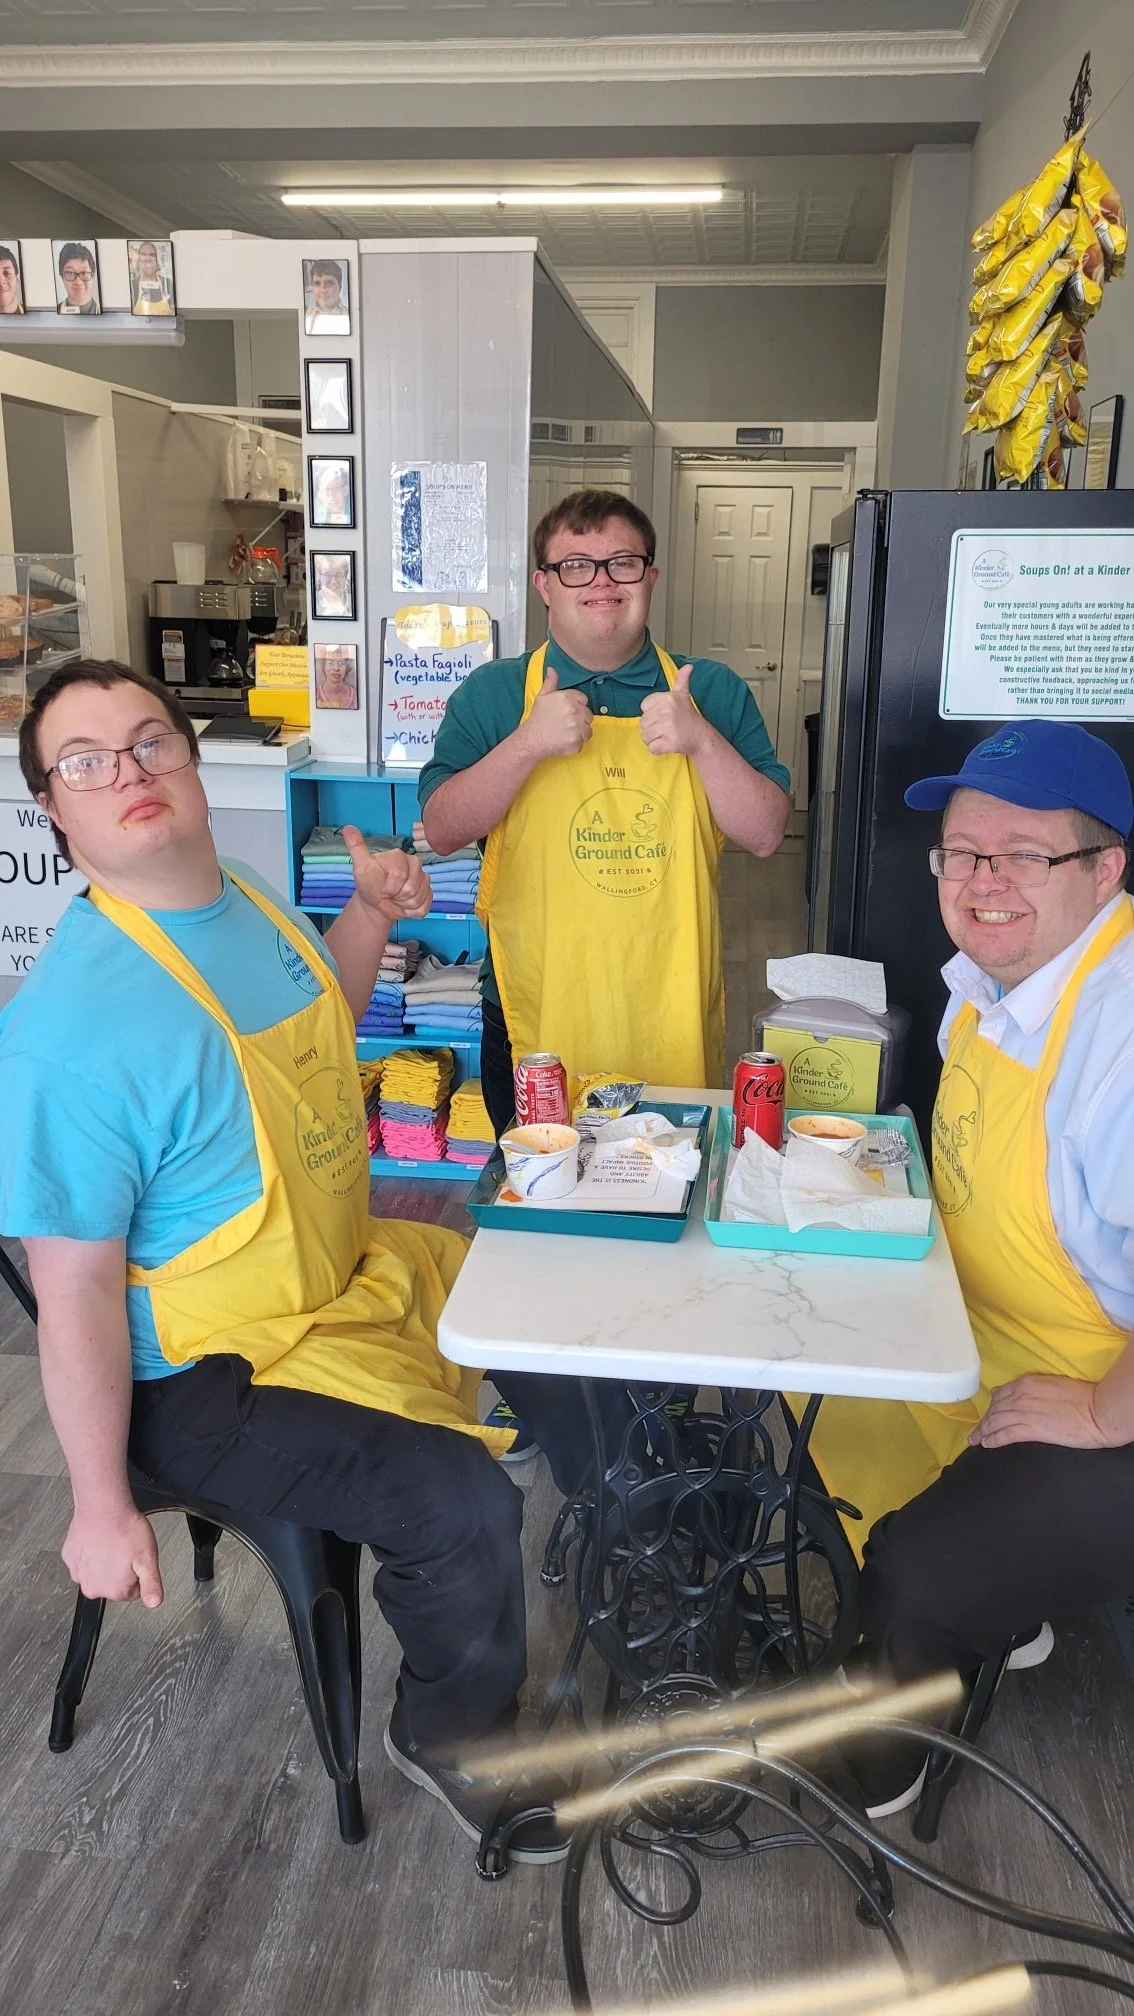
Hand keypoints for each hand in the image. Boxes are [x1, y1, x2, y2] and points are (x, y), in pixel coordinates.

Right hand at [62, 1506, 163, 1605]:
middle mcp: (93, 1587)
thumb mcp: (149, 1558)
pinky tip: (98, 1541)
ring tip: (112, 1544)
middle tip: (124, 1550)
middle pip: (113, 1584)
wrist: (103, 1508)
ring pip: (97, 1573)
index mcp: (115, 1590)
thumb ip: (152, 1584)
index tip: (136, 1559)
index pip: (132, 1592)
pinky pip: (83, 1560)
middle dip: (120, 1570)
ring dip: (104, 1562)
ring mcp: (78, 1573)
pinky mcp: (69, 1558)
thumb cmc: (125, 1529)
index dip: (137, 1574)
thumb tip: (154, 1603)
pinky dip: (89, 1553)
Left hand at [342, 826, 431, 922]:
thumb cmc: (369, 883)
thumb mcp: (360, 866)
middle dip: (397, 897)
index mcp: (400, 856)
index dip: (389, 888)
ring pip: (417, 899)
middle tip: (388, 894)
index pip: (399, 875)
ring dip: (403, 905)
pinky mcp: (429, 893)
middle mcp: (415, 864)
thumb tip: (348, 828)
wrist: (376, 901)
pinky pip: (423, 908)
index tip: (381, 889)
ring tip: (395, 899)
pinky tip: (403, 905)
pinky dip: (411, 912)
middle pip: (411, 888)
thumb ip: (356, 846)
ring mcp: (424, 879)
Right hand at [519, 667, 592, 760]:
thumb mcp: (542, 697)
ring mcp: (577, 727)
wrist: (530, 740)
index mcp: (567, 697)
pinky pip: (584, 741)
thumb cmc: (537, 718)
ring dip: (580, 732)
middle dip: (580, 719)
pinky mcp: (576, 741)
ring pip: (588, 729)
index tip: (568, 712)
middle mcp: (574, 710)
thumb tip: (552, 669)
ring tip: (566, 732)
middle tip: (567, 723)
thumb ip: (550, 682)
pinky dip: (577, 743)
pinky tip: (566, 740)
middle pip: (588, 715)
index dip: (576, 706)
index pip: (583, 699)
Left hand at [639, 663, 705, 758]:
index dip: (652, 713)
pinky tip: (667, 744)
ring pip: (645, 736)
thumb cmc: (688, 716)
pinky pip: (652, 748)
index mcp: (667, 698)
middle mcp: (666, 710)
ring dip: (653, 739)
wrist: (702, 736)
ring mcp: (667, 727)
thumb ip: (682, 680)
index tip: (664, 715)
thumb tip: (689, 666)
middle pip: (643, 722)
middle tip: (666, 728)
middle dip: (652, 727)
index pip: (644, 707)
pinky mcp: (668, 743)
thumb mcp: (684, 695)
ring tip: (666, 735)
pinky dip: (657, 749)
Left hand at [968, 1373, 1109, 1451]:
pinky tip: (987, 1444)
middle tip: (976, 1432)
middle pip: (994, 1409)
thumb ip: (1031, 1389)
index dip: (990, 1407)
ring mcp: (1025, 1412)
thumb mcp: (1052, 1384)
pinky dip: (994, 1439)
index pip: (999, 1395)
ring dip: (982, 1432)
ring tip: (975, 1441)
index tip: (986, 1415)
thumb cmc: (1081, 1398)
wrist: (1098, 1411)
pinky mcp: (1032, 1429)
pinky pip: (1006, 1434)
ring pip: (995, 1422)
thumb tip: (1014, 1394)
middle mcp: (1021, 1396)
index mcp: (1026, 1383)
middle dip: (983, 1421)